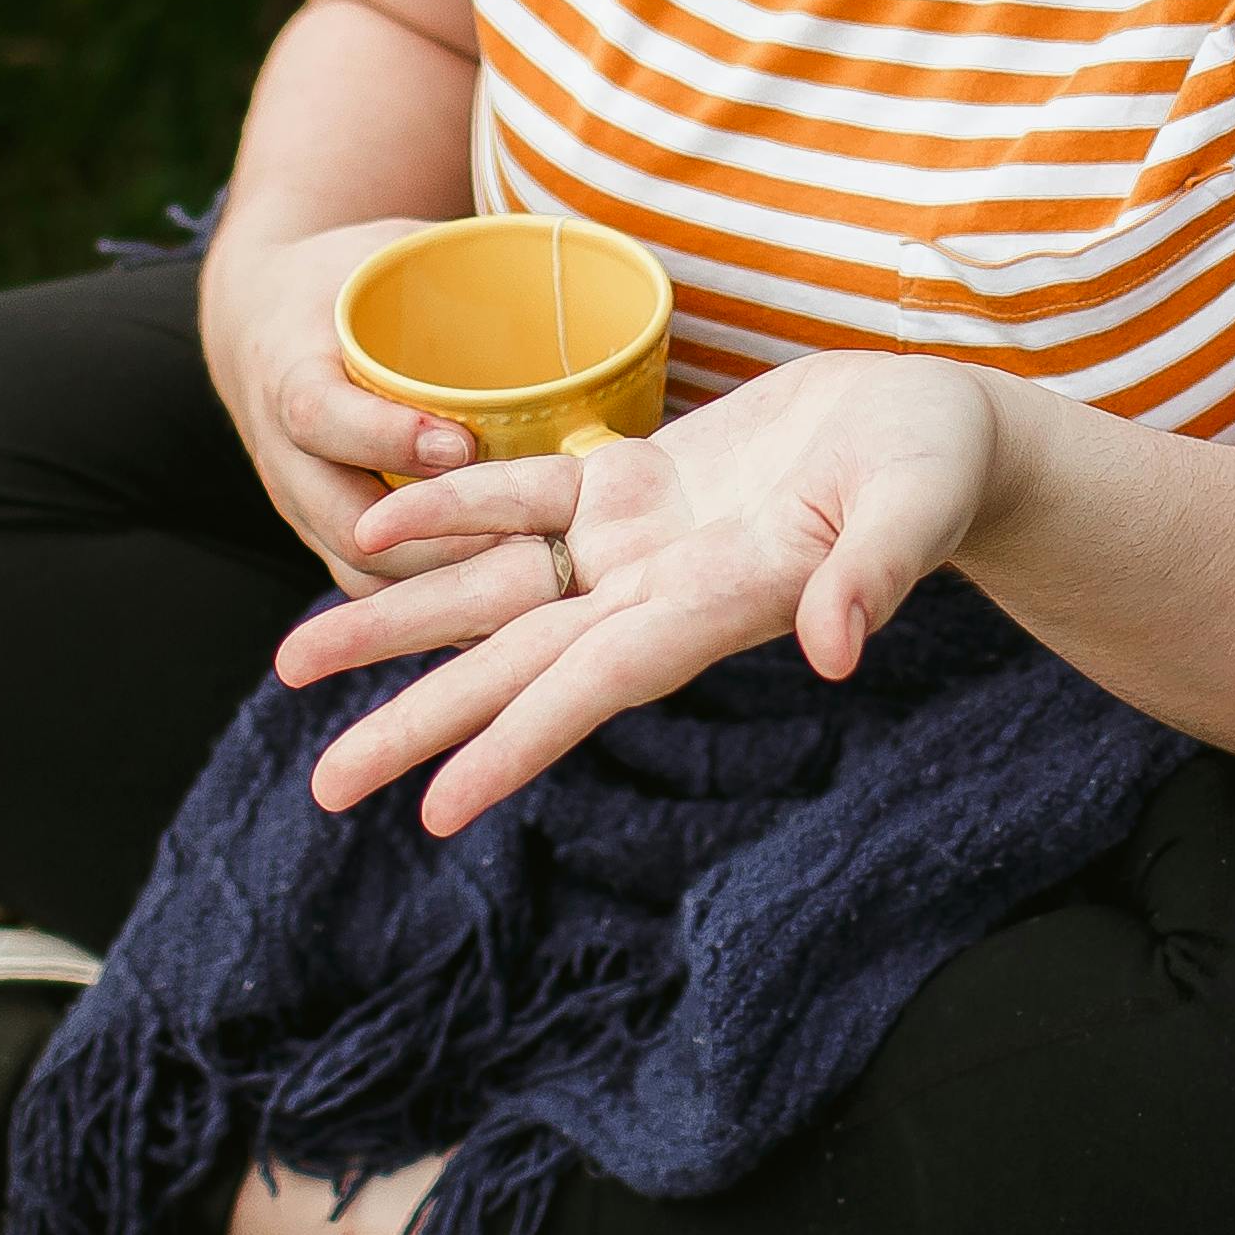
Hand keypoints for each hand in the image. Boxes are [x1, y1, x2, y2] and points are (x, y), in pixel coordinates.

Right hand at [193, 215, 492, 595]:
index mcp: (289, 367)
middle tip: (519, 538)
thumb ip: (459, 257)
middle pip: (340, 518)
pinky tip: (502, 608)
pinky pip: (370, 586)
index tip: (457, 445)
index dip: (383, 436)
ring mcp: (300, 502)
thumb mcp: (386, 247)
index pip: (319, 414)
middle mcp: (282, 450)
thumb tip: (579, 247)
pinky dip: (431, 604)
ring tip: (524, 582)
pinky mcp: (325, 534)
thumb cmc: (347, 278)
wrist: (262, 322)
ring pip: (357, 569)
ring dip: (437, 587)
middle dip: (427, 541)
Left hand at [272, 351, 1006, 833]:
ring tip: (294, 666)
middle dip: (420, 718)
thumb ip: (874, 575)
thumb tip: (840, 649)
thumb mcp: (915, 508)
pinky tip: (369, 531)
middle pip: (517, 663)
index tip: (439, 808)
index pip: (598, 684)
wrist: (937, 426)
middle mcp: (660, 591)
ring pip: (495, 590)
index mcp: (720, 605)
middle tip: (321, 785)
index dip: (519, 741)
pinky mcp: (637, 482)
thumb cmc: (940, 465)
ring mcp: (641, 540)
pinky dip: (447, 514)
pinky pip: (522, 496)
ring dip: (398, 625)